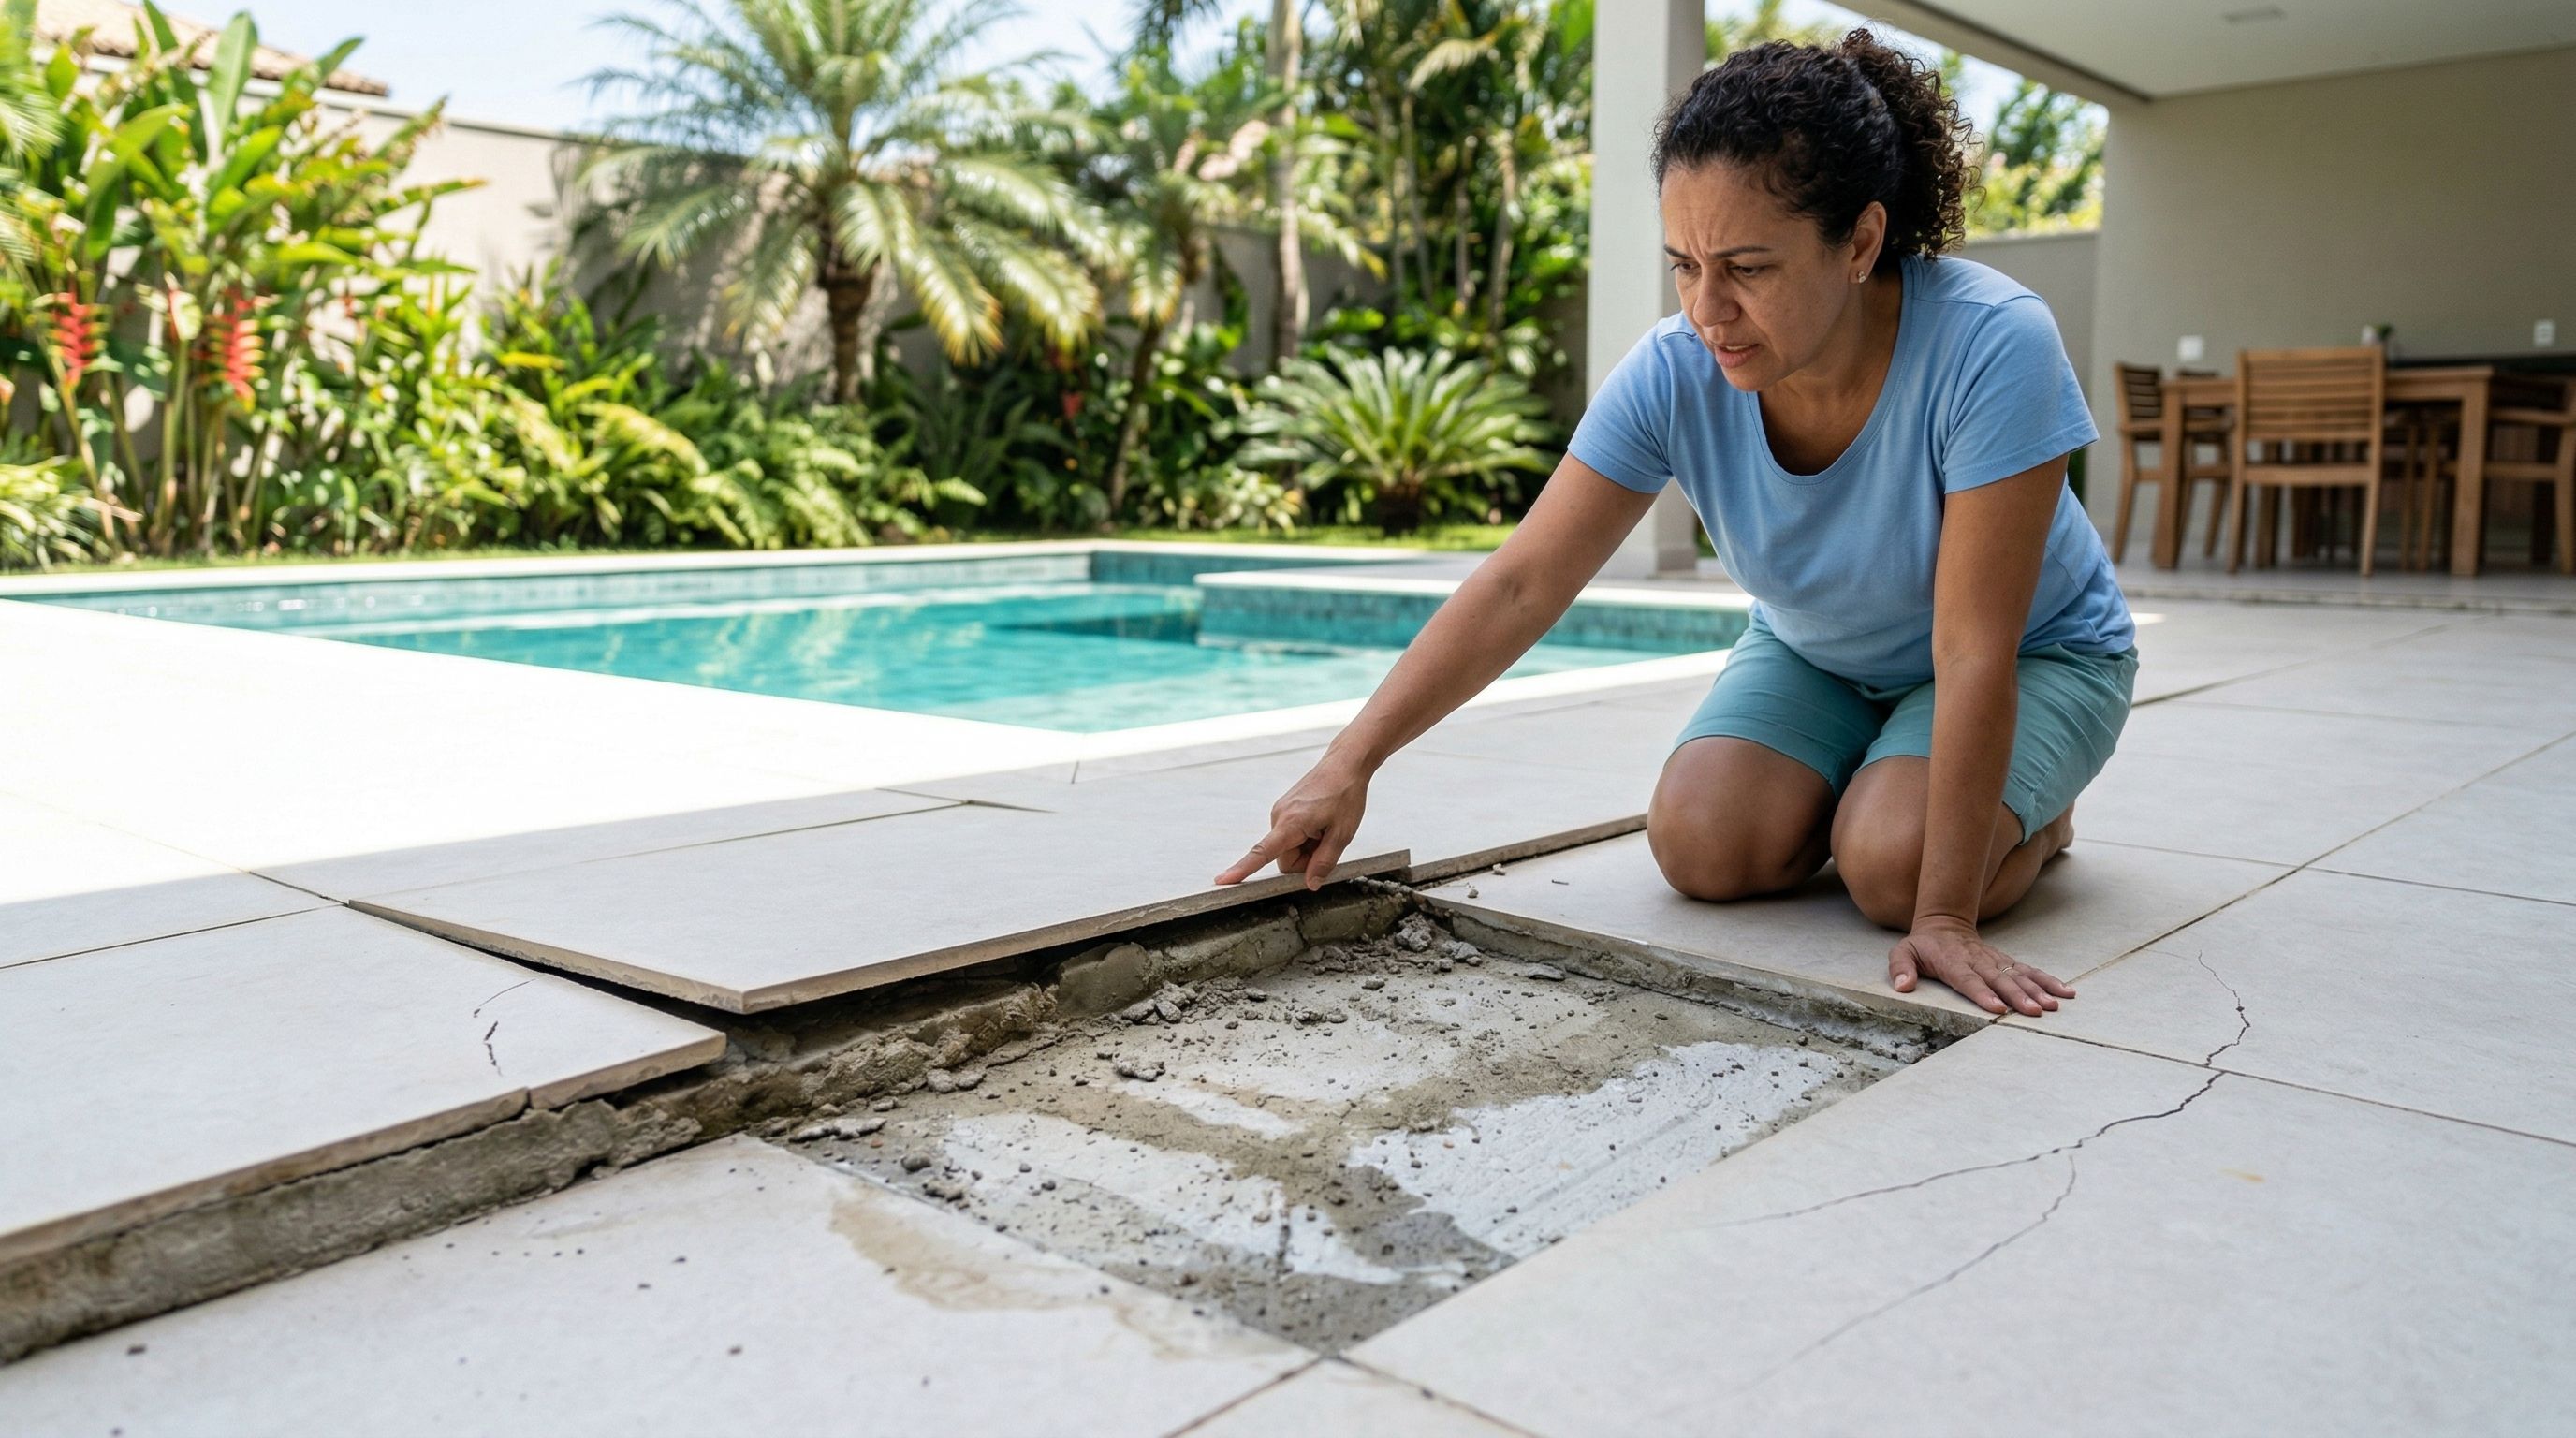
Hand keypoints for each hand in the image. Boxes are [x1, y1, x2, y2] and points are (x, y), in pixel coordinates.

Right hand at [1213, 754, 1370, 889]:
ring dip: (1307, 847)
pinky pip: (1291, 836)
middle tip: (1327, 841)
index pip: (1262, 853)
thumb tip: (1311, 883)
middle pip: (1284, 860)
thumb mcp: (1342, 834)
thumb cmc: (1345, 793)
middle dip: (1306, 860)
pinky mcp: (1284, 811)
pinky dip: (1306, 837)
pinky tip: (1320, 823)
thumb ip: (1325, 862)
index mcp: (1291, 823)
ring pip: (1288, 849)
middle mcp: (1279, 817)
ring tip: (1325, 828)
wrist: (1344, 764)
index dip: (1242, 869)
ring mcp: (1280, 813)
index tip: (1223, 880)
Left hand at [1889, 920, 2073, 1016]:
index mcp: (1953, 962)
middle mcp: (1978, 961)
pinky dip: (2048, 980)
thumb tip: (1903, 985)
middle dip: (2018, 997)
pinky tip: (2065, 991)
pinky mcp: (2007, 961)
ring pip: (2019, 975)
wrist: (1944, 923)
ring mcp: (1995, 961)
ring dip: (2038, 990)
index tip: (1996, 1008)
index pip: (1968, 980)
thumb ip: (1901, 967)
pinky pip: (2029, 970)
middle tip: (2035, 1011)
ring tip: (2055, 1005)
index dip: (1982, 993)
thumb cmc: (1923, 945)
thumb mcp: (1903, 952)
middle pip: (2000, 980)